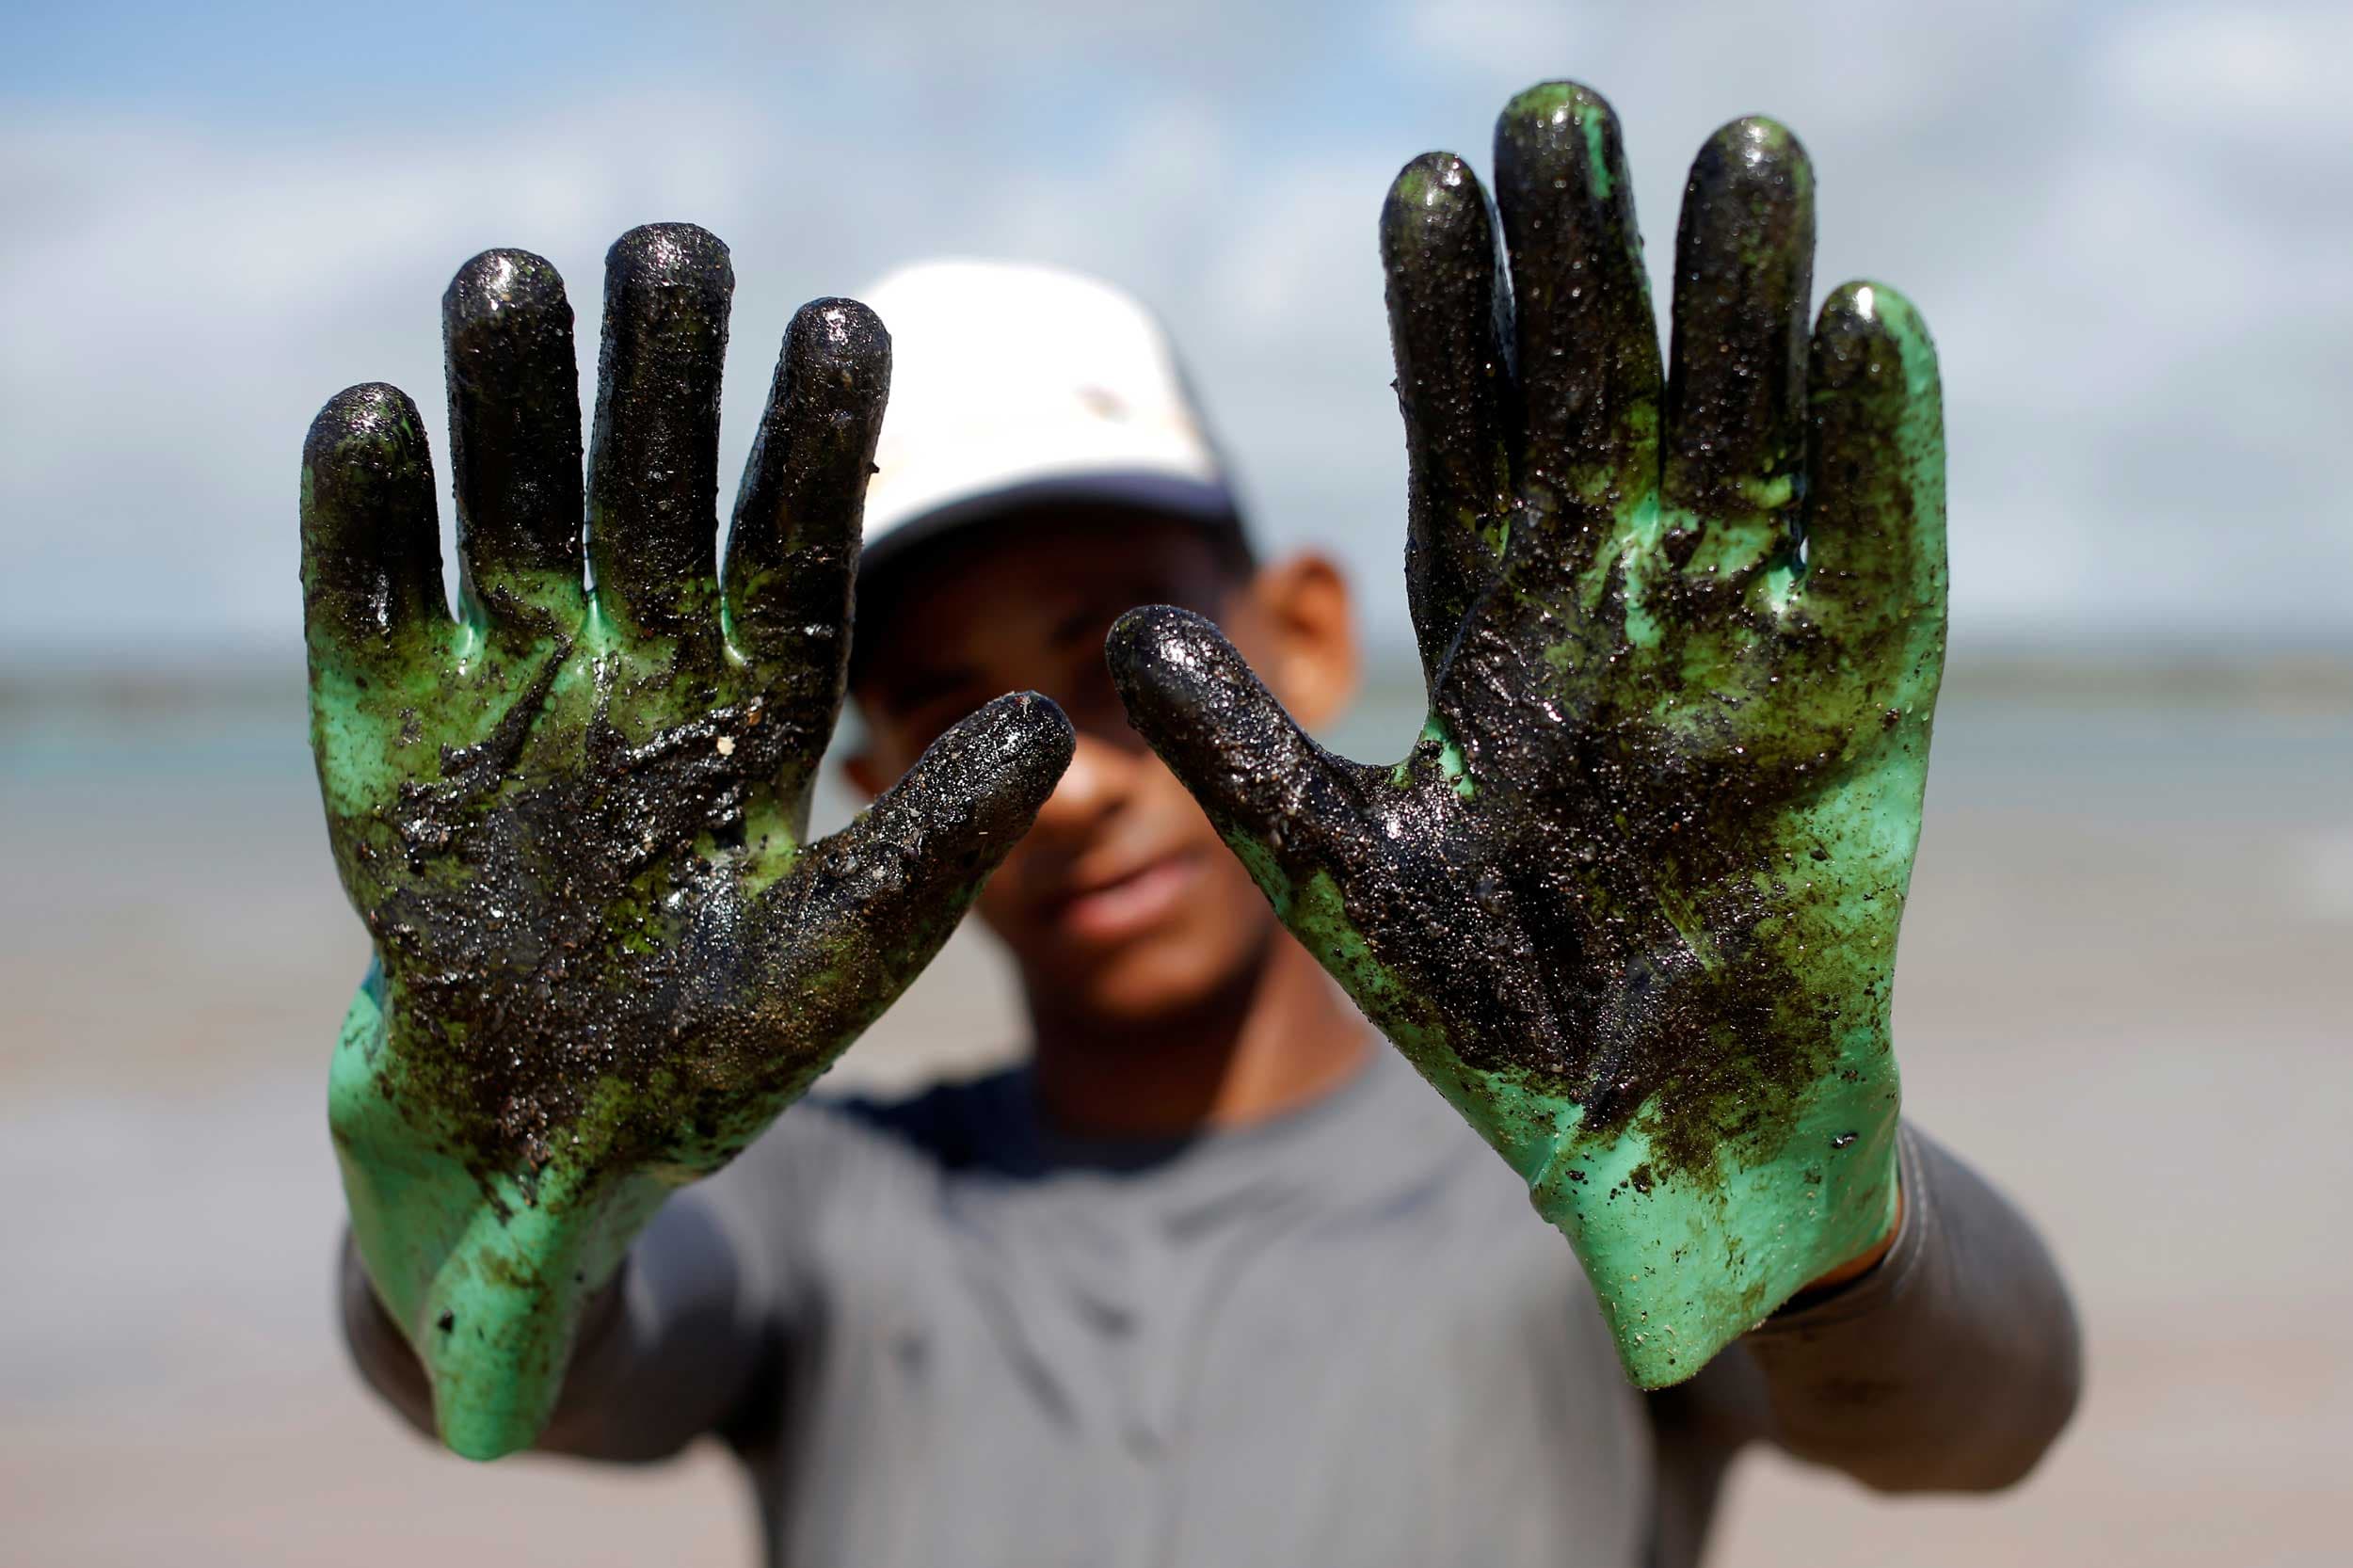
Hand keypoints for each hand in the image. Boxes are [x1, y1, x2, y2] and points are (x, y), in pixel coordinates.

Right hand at [304, 226, 1072, 1456]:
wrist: (545, 1146)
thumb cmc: (708, 1063)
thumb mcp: (835, 958)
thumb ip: (928, 849)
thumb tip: (1052, 727)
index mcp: (755, 711)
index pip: (793, 550)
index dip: (815, 442)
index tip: (848, 322)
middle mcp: (637, 674)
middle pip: (653, 499)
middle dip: (664, 379)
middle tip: (677, 248)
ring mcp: (508, 696)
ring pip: (515, 519)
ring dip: (513, 408)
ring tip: (514, 278)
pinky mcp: (384, 740)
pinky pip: (374, 614)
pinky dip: (366, 528)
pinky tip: (374, 420)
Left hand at [1109, 83, 1940, 1383]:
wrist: (1650, 1135)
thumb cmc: (1492, 1014)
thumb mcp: (1340, 870)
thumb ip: (1244, 751)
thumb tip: (1119, 633)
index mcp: (1498, 625)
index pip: (1468, 434)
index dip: (1452, 316)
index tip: (1426, 185)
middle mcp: (1620, 603)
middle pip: (1602, 398)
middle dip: (1583, 263)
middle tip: (1559, 112)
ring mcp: (1743, 639)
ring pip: (1742, 432)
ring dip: (1737, 300)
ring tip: (1731, 149)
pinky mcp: (1857, 704)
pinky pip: (1872, 551)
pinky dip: (1874, 445)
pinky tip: (1859, 316)